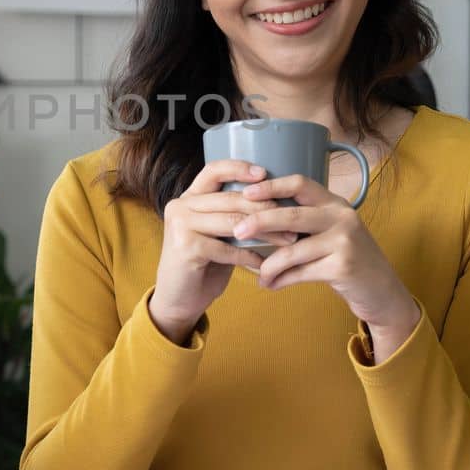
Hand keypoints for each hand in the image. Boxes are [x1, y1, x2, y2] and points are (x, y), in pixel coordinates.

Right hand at [150, 159, 299, 344]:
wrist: (177, 300)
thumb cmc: (203, 265)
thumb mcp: (216, 234)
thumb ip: (231, 215)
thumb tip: (274, 201)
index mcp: (188, 198)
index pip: (213, 171)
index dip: (239, 168)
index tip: (264, 173)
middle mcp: (180, 206)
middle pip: (230, 198)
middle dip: (265, 208)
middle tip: (292, 219)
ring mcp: (180, 226)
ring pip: (232, 221)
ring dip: (266, 232)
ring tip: (288, 240)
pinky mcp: (186, 248)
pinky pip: (228, 249)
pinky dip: (250, 257)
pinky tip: (265, 264)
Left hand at [233, 173, 420, 355]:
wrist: (382, 291)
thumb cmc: (347, 259)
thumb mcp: (332, 232)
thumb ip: (305, 222)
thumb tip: (255, 218)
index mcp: (335, 203)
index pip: (300, 184)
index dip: (272, 186)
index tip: (246, 192)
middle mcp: (342, 217)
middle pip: (292, 215)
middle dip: (260, 221)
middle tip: (237, 230)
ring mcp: (344, 242)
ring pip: (292, 249)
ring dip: (268, 264)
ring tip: (256, 272)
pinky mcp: (343, 267)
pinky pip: (300, 272)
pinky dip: (281, 280)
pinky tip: (270, 285)